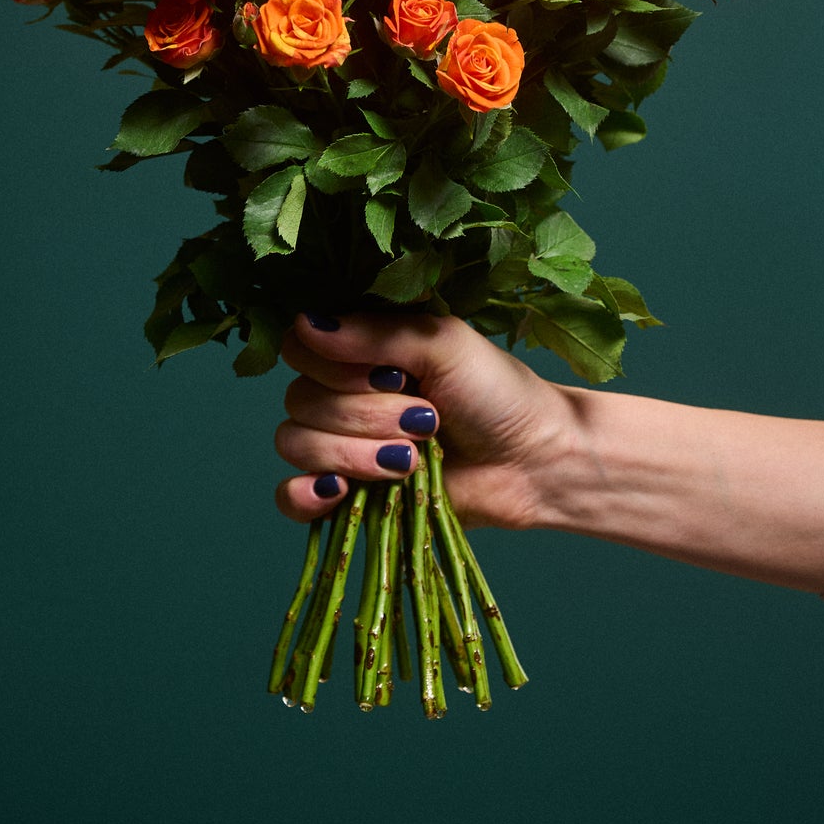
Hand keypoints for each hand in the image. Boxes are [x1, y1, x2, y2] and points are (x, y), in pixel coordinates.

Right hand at [274, 311, 576, 530]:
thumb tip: (305, 325)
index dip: (335, 365)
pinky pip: (289, 498)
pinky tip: (340, 492)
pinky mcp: (347, 496)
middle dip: (364, 415)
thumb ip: (374, 334)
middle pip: (299, 400)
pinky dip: (306, 495)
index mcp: (360, 350)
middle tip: (426, 421)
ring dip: (354, 454)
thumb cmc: (498, 393)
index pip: (299, 347)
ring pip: (295, 444)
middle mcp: (342, 393)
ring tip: (412, 461)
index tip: (390, 375)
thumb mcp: (443, 344)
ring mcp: (341, 446)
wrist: (534, 462)